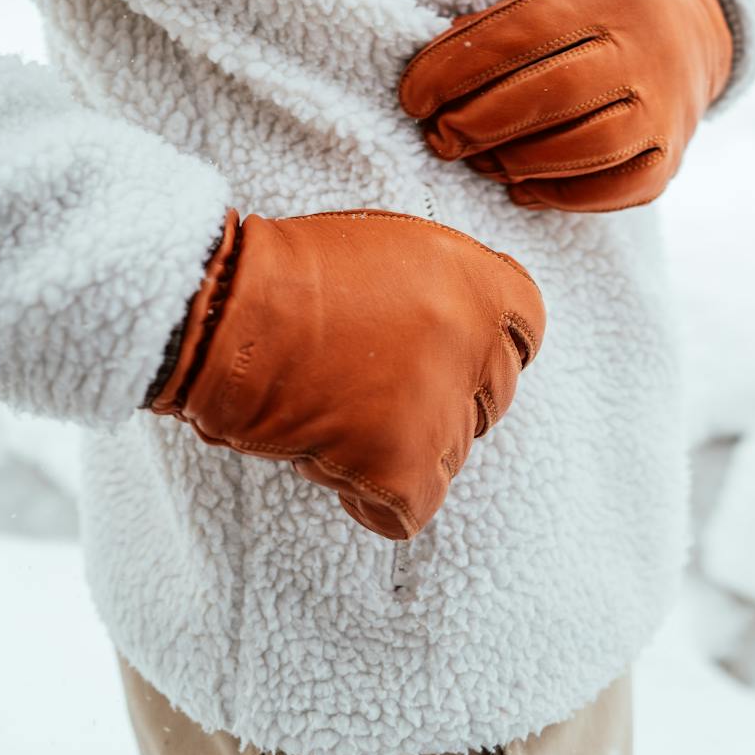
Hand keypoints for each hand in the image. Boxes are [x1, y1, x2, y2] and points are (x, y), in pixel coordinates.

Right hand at [148, 208, 545, 538]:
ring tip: (342, 414)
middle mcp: (471, 343)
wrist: (225, 312)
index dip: (489, 345)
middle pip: (492, 395)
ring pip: (454, 452)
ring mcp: (440, 408)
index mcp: (474, 280)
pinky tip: (337, 466)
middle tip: (383, 387)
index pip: (528, 327)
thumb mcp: (385, 246)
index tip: (458, 356)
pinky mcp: (401, 464)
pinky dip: (377, 500)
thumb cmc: (283, 274)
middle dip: (444, 395)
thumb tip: (460, 330)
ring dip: (407, 444)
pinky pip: (413, 507)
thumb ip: (440, 286)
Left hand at [399, 0, 732, 211]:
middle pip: (555, 95)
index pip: (520, 35)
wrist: (692, 21)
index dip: (456, 71)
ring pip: (588, 147)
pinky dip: (559, 194)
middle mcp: (642, 51)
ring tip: (479, 159)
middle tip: (439, 136)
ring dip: (517, 161)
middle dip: (480, 123)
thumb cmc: (595, 7)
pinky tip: (520, 186)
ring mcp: (663, 109)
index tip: (413, 97)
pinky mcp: (669, 157)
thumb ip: (496, 25)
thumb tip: (431, 77)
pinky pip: (615, 190)